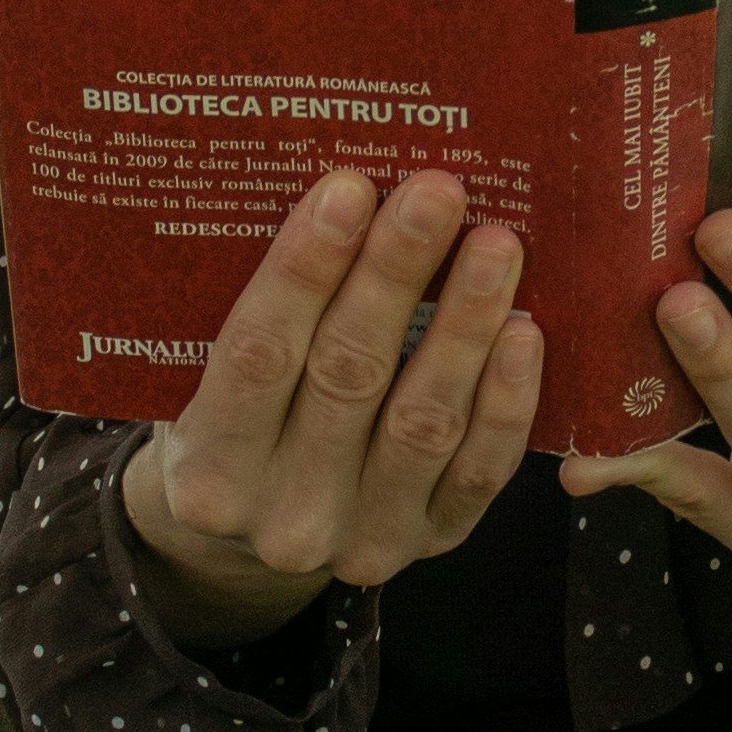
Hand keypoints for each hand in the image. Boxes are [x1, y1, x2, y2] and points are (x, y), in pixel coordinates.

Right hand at [120, 171, 540, 644]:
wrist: (256, 542)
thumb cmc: (237, 427)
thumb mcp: (206, 379)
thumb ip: (260, 314)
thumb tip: (337, 192)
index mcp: (210, 470)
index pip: (258, 354)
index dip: (306, 268)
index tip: (349, 188)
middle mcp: (285, 517)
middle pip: (347, 377)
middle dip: (395, 275)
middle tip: (437, 192)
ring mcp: (364, 540)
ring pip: (423, 422)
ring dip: (464, 324)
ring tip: (494, 244)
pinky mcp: (432, 543)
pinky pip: (480, 470)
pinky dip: (506, 399)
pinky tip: (524, 332)